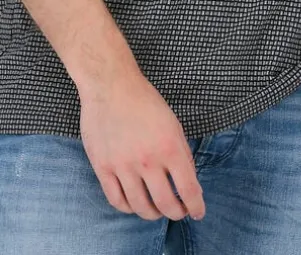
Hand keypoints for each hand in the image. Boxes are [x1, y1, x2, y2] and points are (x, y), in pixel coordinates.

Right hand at [79, 68, 205, 221]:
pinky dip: (128, 208)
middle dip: (176, 213)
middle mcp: (148, 160)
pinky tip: (134, 203)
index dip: (196, 207)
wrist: (110, 85)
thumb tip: (188, 183)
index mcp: (170, 147)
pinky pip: (116, 200)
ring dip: (153, 214)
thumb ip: (182, 153)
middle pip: (166, 205)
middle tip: (178, 212)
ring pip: (141, 207)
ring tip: (156, 210)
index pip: (189, 190)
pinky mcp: (103, 167)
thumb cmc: (144, 100)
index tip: (197, 212)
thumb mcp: (173, 123)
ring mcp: (123, 165)